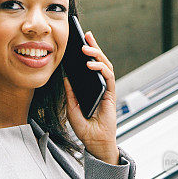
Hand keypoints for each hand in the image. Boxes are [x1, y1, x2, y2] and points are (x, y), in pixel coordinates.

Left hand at [62, 30, 119, 163]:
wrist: (95, 142)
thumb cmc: (85, 128)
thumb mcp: (72, 108)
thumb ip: (70, 93)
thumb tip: (66, 76)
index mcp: (91, 88)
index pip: (89, 66)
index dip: (86, 53)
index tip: (79, 40)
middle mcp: (100, 86)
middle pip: (99, 62)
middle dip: (93, 47)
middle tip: (86, 35)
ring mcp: (107, 90)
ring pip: (105, 66)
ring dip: (97, 55)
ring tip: (86, 48)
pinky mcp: (111, 95)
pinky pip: (109, 77)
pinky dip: (101, 69)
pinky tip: (92, 64)